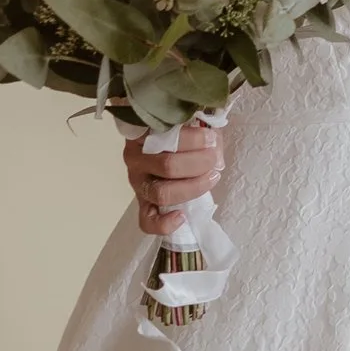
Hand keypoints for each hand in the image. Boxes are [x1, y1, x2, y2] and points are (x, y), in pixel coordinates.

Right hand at [123, 115, 226, 238]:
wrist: (158, 150)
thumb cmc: (177, 136)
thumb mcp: (186, 126)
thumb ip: (199, 132)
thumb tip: (214, 146)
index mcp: (142, 135)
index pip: (164, 136)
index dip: (193, 139)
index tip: (210, 139)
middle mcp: (135, 159)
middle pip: (168, 166)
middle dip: (198, 164)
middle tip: (213, 159)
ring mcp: (137, 183)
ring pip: (162, 192)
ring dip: (193, 187)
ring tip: (211, 178)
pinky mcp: (142, 204)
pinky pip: (147, 221)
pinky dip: (164, 224)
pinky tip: (182, 216)